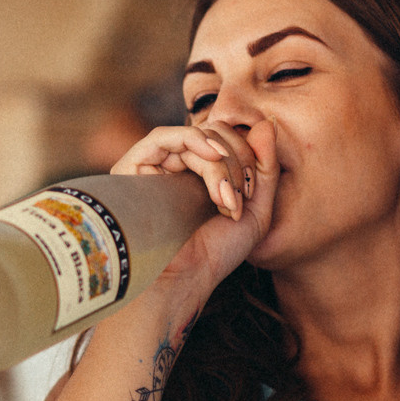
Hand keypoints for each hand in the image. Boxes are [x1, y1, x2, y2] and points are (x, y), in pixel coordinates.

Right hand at [113, 120, 279, 294]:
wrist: (185, 278)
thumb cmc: (216, 252)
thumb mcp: (255, 208)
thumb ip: (264, 167)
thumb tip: (267, 122)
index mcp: (200, 172)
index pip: (226, 138)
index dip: (247, 154)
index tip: (251, 193)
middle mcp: (175, 164)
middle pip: (214, 132)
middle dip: (237, 160)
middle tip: (237, 199)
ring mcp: (152, 164)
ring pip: (196, 137)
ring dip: (221, 162)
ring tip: (224, 198)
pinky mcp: (132, 167)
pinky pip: (165, 137)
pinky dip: (194, 140)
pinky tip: (212, 157)